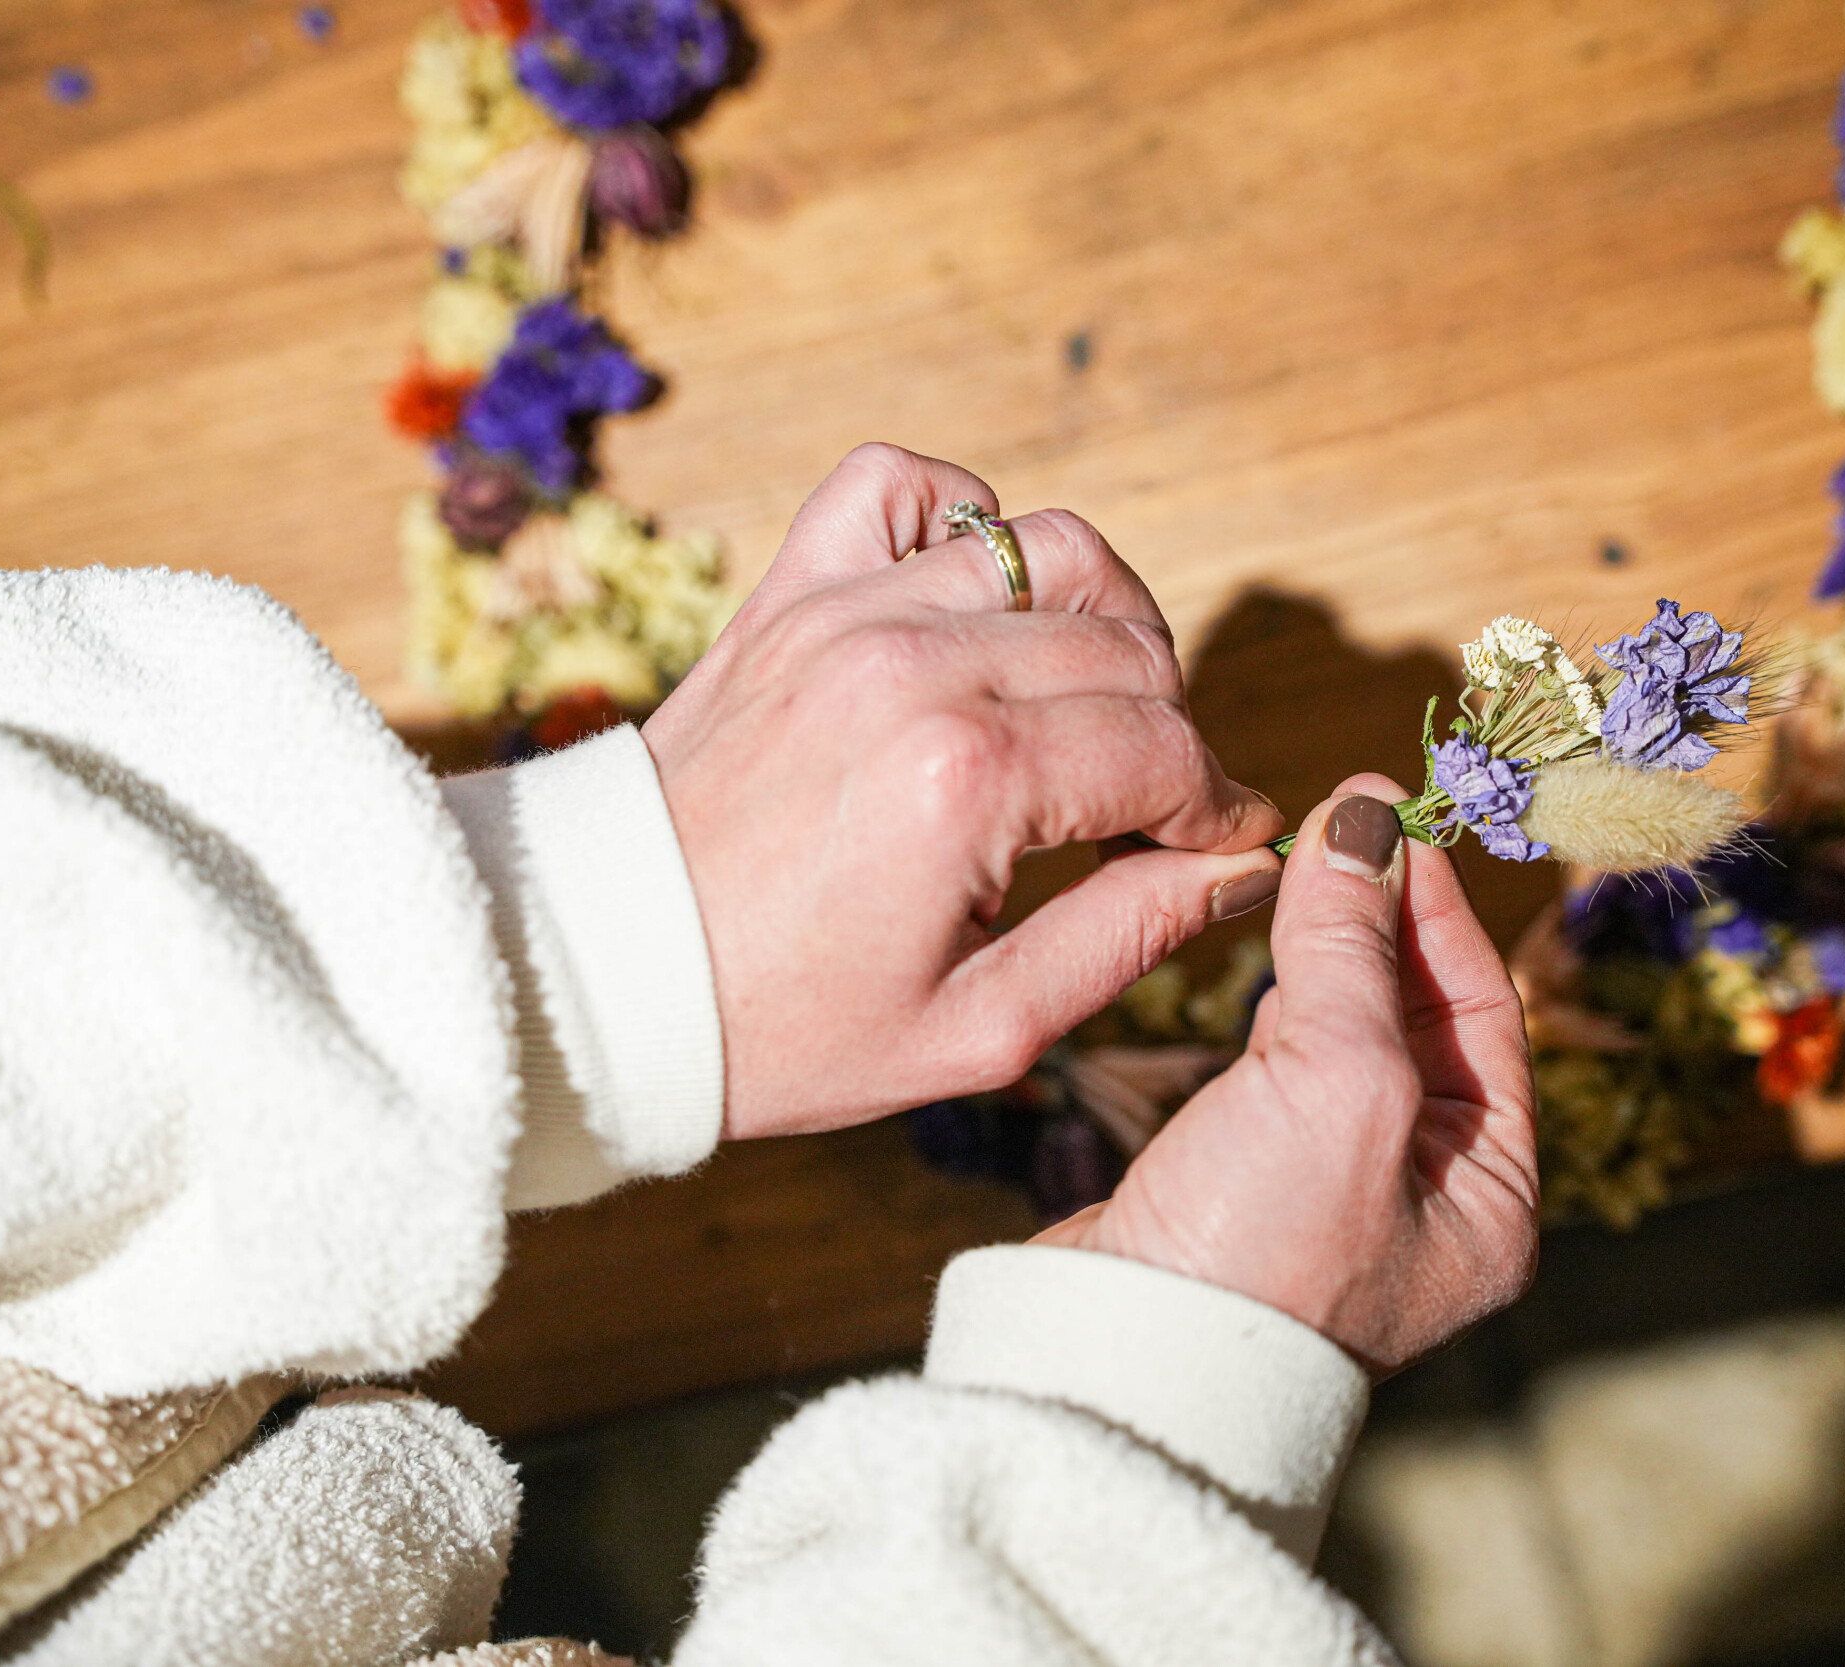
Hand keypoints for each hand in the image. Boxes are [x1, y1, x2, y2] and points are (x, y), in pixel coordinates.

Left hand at [642, 444, 1285, 1140]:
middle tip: (1139, 810)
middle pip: (1129, 652)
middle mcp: (914, 669)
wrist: (601, 971)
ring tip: (1084, 707)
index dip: (1215, 807)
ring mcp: (847, 611)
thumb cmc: (781, 1024)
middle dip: (1167, 733)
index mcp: (967, 781)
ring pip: (1052, 550)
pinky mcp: (791, 590)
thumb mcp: (977, 1026)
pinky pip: (905, 486)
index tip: (1216, 844)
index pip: (1165, 752)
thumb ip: (1128, 936)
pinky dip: (964, 521)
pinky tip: (979, 609)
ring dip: (1103, 622)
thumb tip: (1244, 867)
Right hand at [1034, 776, 1539, 1372]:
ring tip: (1301, 864)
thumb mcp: (1339, 1078)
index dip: (1438, 905)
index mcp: (1487, 1198)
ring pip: (1345, 1041)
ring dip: (1325, 953)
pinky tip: (1256, 959)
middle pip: (1419, 1022)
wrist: (1119, 1363)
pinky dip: (1274, 1006)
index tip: (1393, 812)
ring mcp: (1330, 1200)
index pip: (1487, 1014)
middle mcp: (1422, 1204)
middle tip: (1343, 816)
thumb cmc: (1260, 1251)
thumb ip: (1352, 944)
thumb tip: (1365, 815)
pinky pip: (1278, 1075)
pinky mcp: (1244, 1192)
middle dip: (1381, 919)